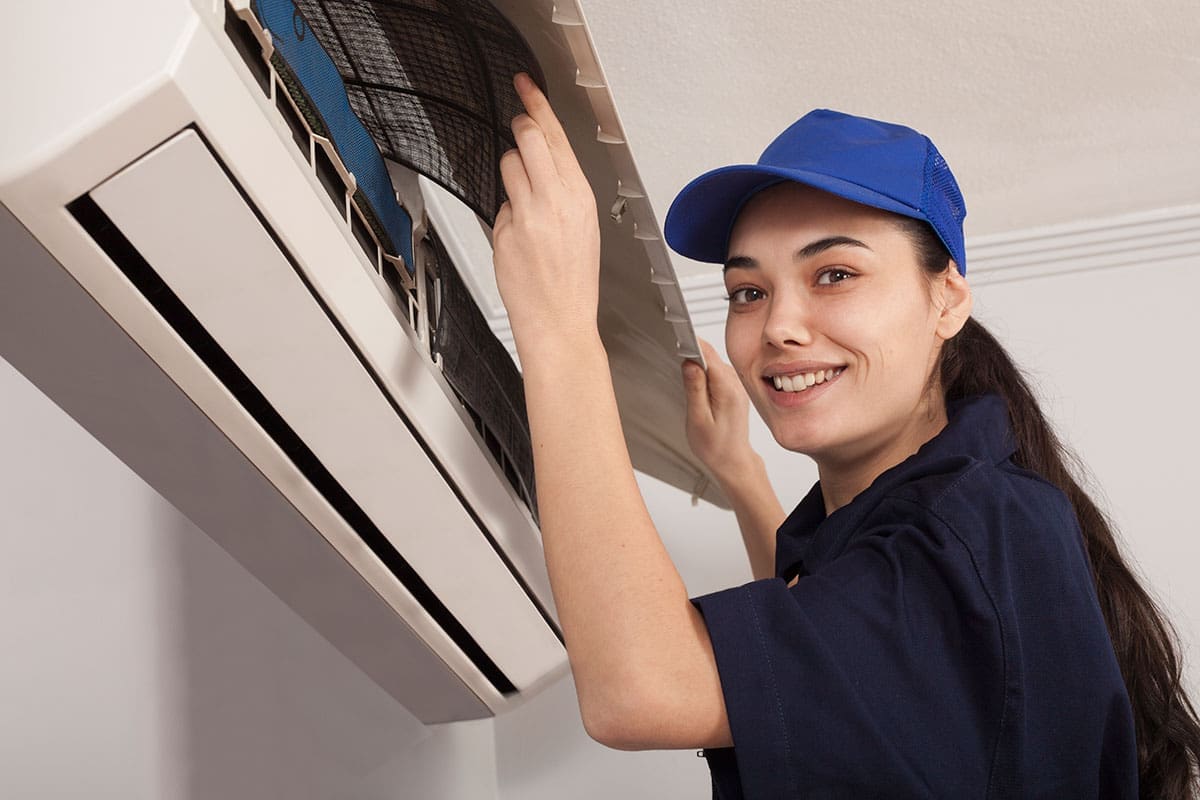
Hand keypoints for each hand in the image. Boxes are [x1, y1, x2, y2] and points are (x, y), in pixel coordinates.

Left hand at [493, 74, 600, 353]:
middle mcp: (554, 199)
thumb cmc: (572, 279)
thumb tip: (539, 162)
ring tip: (526, 202)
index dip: (536, 103)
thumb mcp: (583, 224)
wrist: (560, 320)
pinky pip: (500, 205)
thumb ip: (562, 188)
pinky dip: (506, 213)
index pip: (554, 135)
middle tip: (517, 123)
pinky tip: (521, 238)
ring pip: (507, 165)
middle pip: (527, 137)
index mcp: (579, 195)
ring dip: (510, 173)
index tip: (525, 84)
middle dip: (519, 125)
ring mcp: (527, 214)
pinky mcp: (505, 230)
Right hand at [682, 340, 759, 487]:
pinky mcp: (732, 387)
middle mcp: (735, 382)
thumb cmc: (714, 446)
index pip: (707, 353)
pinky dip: (703, 371)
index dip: (690, 344)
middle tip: (675, 360)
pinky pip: (715, 370)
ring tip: (686, 379)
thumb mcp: (698, 419)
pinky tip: (696, 385)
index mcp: (727, 388)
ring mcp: (735, 383)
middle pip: (709, 354)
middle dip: (691, 352)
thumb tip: (689, 362)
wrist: (732, 460)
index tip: (675, 340)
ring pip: (712, 361)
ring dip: (697, 363)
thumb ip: (694, 389)